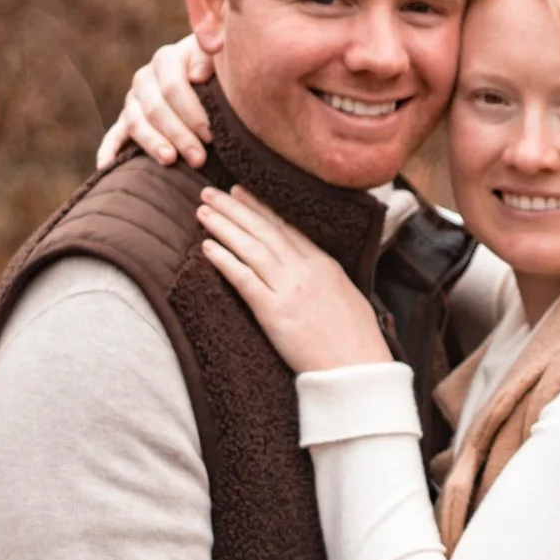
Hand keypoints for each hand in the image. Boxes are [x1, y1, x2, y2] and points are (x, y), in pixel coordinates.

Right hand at [97, 34, 213, 168]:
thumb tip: (197, 76)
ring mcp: (133, 100)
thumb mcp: (218, 56)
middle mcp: (145, 79)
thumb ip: (208, 57)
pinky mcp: (126, 120)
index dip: (191, 113)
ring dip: (153, 144)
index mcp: (166, 59)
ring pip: (137, 123)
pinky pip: (113, 136)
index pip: (173, 87)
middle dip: (179, 135)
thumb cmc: (216, 68)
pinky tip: (106, 168)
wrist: (204, 70)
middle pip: (156, 109)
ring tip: (170, 161)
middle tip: (199, 158)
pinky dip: (108, 151)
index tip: (210, 135)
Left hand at [197, 187, 394, 370]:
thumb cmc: (357, 339)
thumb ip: (326, 276)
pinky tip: (207, 247)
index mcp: (324, 264)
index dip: (260, 208)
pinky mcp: (274, 312)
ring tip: (203, 210)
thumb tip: (314, 267)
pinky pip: (244, 280)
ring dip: (224, 226)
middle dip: (236, 208)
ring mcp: (289, 289)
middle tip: (212, 191)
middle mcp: (305, 270)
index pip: (286, 227)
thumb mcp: (348, 294)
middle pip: (264, 230)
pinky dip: (224, 260)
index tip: (241, 192)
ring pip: (251, 248)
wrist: (357, 367)